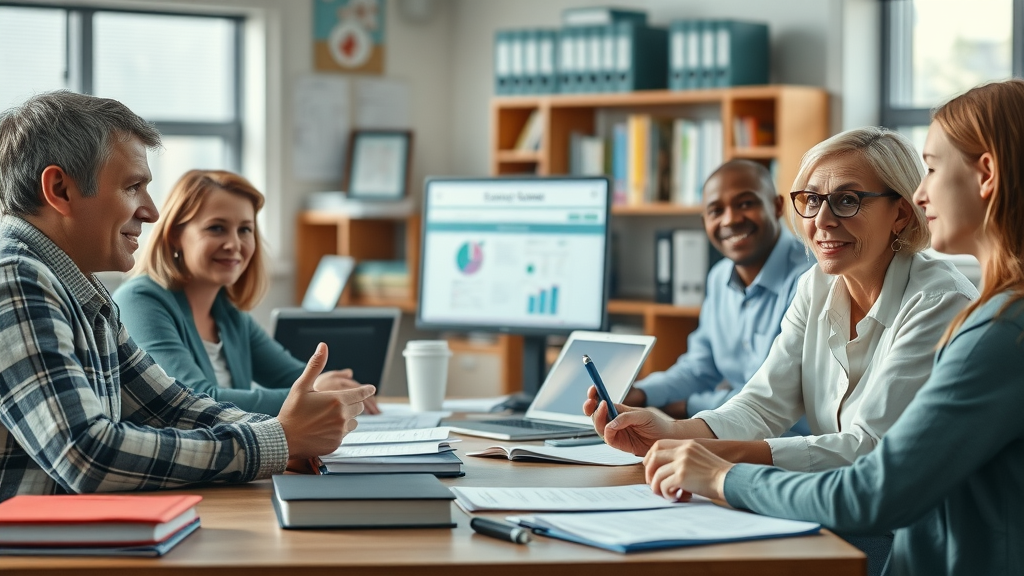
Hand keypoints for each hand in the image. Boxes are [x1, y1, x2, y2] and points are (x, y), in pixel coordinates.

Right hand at [278, 343, 376, 459]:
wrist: (283, 439)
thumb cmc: (291, 411)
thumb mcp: (301, 385)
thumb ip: (315, 365)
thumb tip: (323, 346)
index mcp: (336, 399)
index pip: (361, 393)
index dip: (366, 390)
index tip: (371, 388)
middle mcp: (342, 416)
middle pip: (358, 407)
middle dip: (351, 404)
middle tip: (334, 404)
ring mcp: (340, 431)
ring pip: (353, 421)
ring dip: (346, 418)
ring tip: (326, 417)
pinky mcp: (337, 443)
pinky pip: (344, 434)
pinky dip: (338, 431)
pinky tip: (323, 429)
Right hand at [583, 385, 675, 455]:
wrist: (665, 438)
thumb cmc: (656, 424)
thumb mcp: (642, 415)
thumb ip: (626, 418)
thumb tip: (610, 424)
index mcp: (618, 410)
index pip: (602, 401)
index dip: (595, 395)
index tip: (592, 389)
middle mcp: (614, 420)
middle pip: (596, 414)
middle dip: (590, 407)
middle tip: (591, 401)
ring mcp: (615, 432)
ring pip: (599, 426)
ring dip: (598, 418)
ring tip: (603, 409)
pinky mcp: (618, 443)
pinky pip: (607, 438)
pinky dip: (607, 433)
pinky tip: (610, 428)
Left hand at [643, 439, 734, 501]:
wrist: (731, 480)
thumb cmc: (717, 474)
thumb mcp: (699, 457)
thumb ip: (683, 458)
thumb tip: (663, 470)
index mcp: (687, 444)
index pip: (659, 444)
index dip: (650, 456)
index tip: (650, 468)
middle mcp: (683, 451)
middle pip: (653, 457)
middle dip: (649, 472)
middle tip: (653, 483)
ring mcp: (682, 463)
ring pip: (657, 474)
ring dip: (658, 487)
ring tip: (666, 494)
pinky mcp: (682, 476)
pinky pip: (664, 485)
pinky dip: (666, 493)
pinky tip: (676, 497)